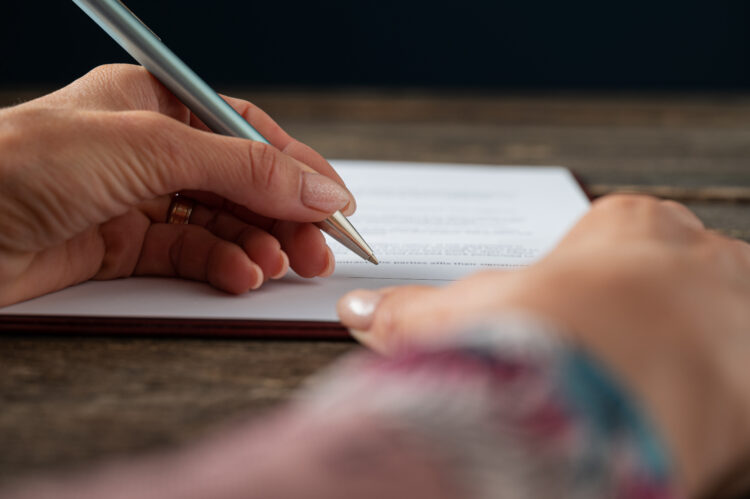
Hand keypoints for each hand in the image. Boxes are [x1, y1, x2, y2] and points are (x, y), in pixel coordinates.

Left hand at [0, 64, 355, 305]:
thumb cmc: (23, 164)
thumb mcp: (152, 149)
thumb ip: (243, 169)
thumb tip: (318, 188)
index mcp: (153, 104)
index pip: (246, 133)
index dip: (295, 167)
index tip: (336, 203)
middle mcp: (148, 150)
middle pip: (239, 183)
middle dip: (283, 215)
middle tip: (317, 250)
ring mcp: (136, 200)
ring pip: (220, 223)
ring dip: (256, 245)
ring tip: (278, 266)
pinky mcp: (122, 247)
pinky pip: (190, 254)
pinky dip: (221, 266)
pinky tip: (239, 276)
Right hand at [337, 195, 749, 496]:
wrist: (601, 398)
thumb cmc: (538, 333)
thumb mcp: (466, 317)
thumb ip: (413, 312)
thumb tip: (357, 312)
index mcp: (631, 224)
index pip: (623, 241)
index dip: (595, 285)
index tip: (581, 320)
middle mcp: (700, 256)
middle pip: (683, 280)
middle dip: (655, 317)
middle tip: (619, 359)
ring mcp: (742, 310)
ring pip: (726, 324)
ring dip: (691, 356)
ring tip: (644, 393)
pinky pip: (740, 378)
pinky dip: (714, 400)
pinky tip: (670, 419)